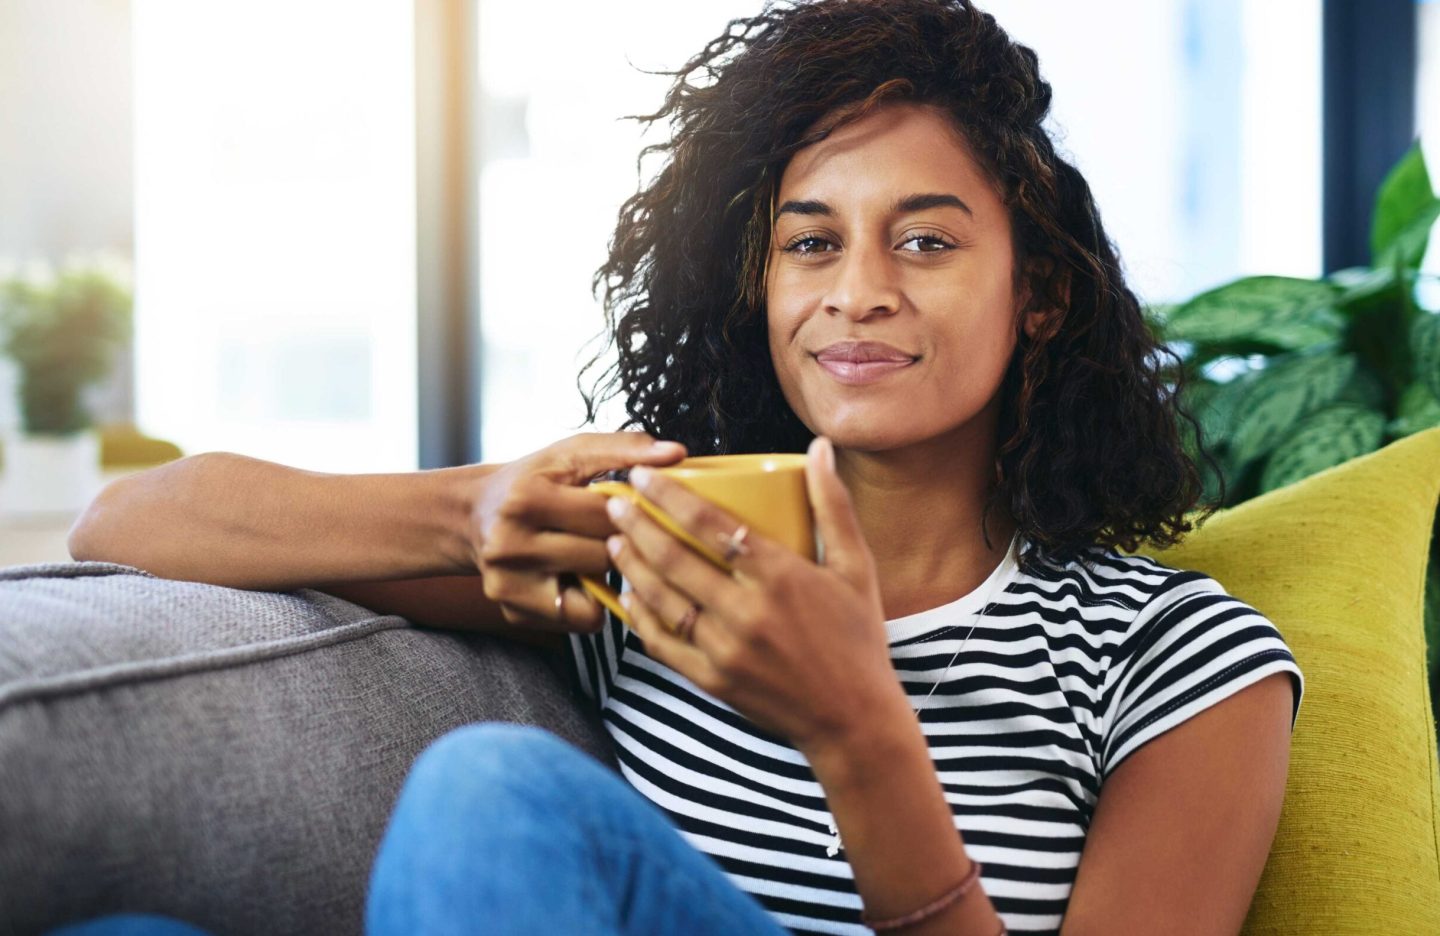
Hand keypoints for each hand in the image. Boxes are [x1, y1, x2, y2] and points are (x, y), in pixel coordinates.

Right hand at [469, 432, 686, 631]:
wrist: (472, 516)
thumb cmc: (532, 480)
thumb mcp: (570, 453)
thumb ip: (624, 449)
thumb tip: (677, 454)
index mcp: (526, 498)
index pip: (606, 513)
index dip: (632, 510)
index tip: (638, 505)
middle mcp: (510, 544)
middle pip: (603, 555)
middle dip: (621, 542)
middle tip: (618, 531)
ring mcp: (508, 584)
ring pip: (597, 593)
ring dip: (608, 574)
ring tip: (596, 552)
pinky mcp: (513, 612)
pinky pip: (581, 620)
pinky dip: (591, 602)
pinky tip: (581, 579)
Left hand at [603, 436, 905, 754]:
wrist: (854, 720)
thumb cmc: (858, 638)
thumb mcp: (856, 567)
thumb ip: (833, 504)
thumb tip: (821, 446)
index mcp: (782, 577)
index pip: (712, 526)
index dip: (670, 498)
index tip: (643, 476)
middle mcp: (748, 612)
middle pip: (676, 560)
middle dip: (637, 527)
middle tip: (612, 503)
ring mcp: (727, 650)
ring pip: (663, 600)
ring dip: (631, 568)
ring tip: (612, 542)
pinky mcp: (713, 681)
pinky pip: (664, 644)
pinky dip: (640, 618)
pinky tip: (628, 596)